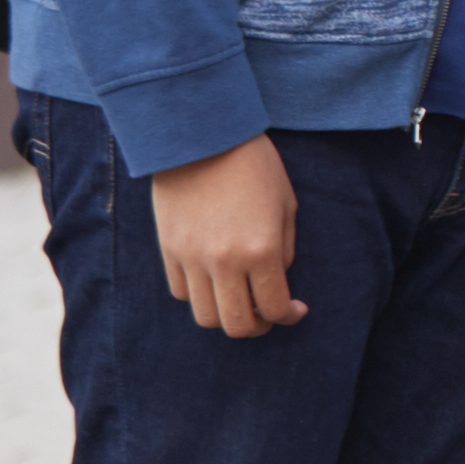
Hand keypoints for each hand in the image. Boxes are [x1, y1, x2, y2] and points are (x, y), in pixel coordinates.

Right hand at [148, 136, 302, 336]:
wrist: (203, 137)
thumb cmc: (255, 166)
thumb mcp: (286, 206)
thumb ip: (283, 251)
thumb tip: (277, 282)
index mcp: (261, 251)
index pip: (274, 308)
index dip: (288, 317)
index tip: (295, 310)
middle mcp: (224, 262)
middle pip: (238, 324)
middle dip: (258, 326)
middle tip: (267, 314)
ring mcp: (192, 258)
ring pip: (205, 316)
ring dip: (226, 316)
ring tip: (239, 301)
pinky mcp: (169, 250)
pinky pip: (182, 292)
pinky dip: (200, 295)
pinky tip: (214, 280)